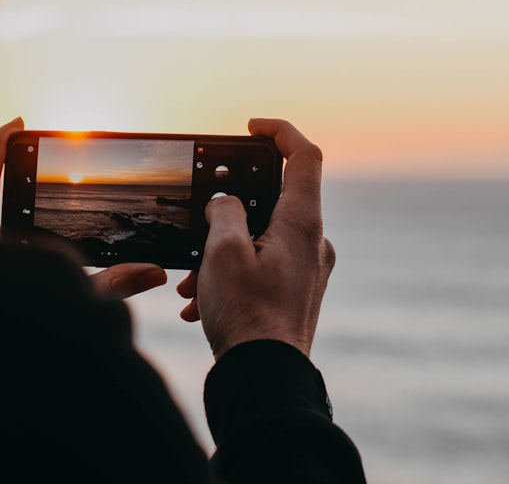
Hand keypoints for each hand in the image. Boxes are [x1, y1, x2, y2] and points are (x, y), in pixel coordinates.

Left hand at [0, 117, 166, 298]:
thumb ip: (114, 285)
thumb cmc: (17, 336)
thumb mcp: (70, 302)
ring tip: (43, 195)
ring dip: (11, 205)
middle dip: (5, 170)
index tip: (18, 123)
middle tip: (37, 156)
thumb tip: (155, 272)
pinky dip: (17, 235)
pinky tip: (42, 241)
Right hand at [177, 118, 335, 358]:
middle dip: (230, 211)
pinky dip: (233, 274)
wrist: (266, 380)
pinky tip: (202, 302)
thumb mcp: (223, 252)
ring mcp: (309, 270)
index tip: (252, 127)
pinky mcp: (298, 293)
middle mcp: (314, 242)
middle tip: (202, 225)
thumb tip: (226, 204)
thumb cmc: (248, 315)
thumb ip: (224, 213)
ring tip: (194, 283)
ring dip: (223, 252)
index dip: (281, 131)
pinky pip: (265, 267)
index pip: (305, 156)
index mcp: (303, 222)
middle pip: (275, 200)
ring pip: (262, 239)